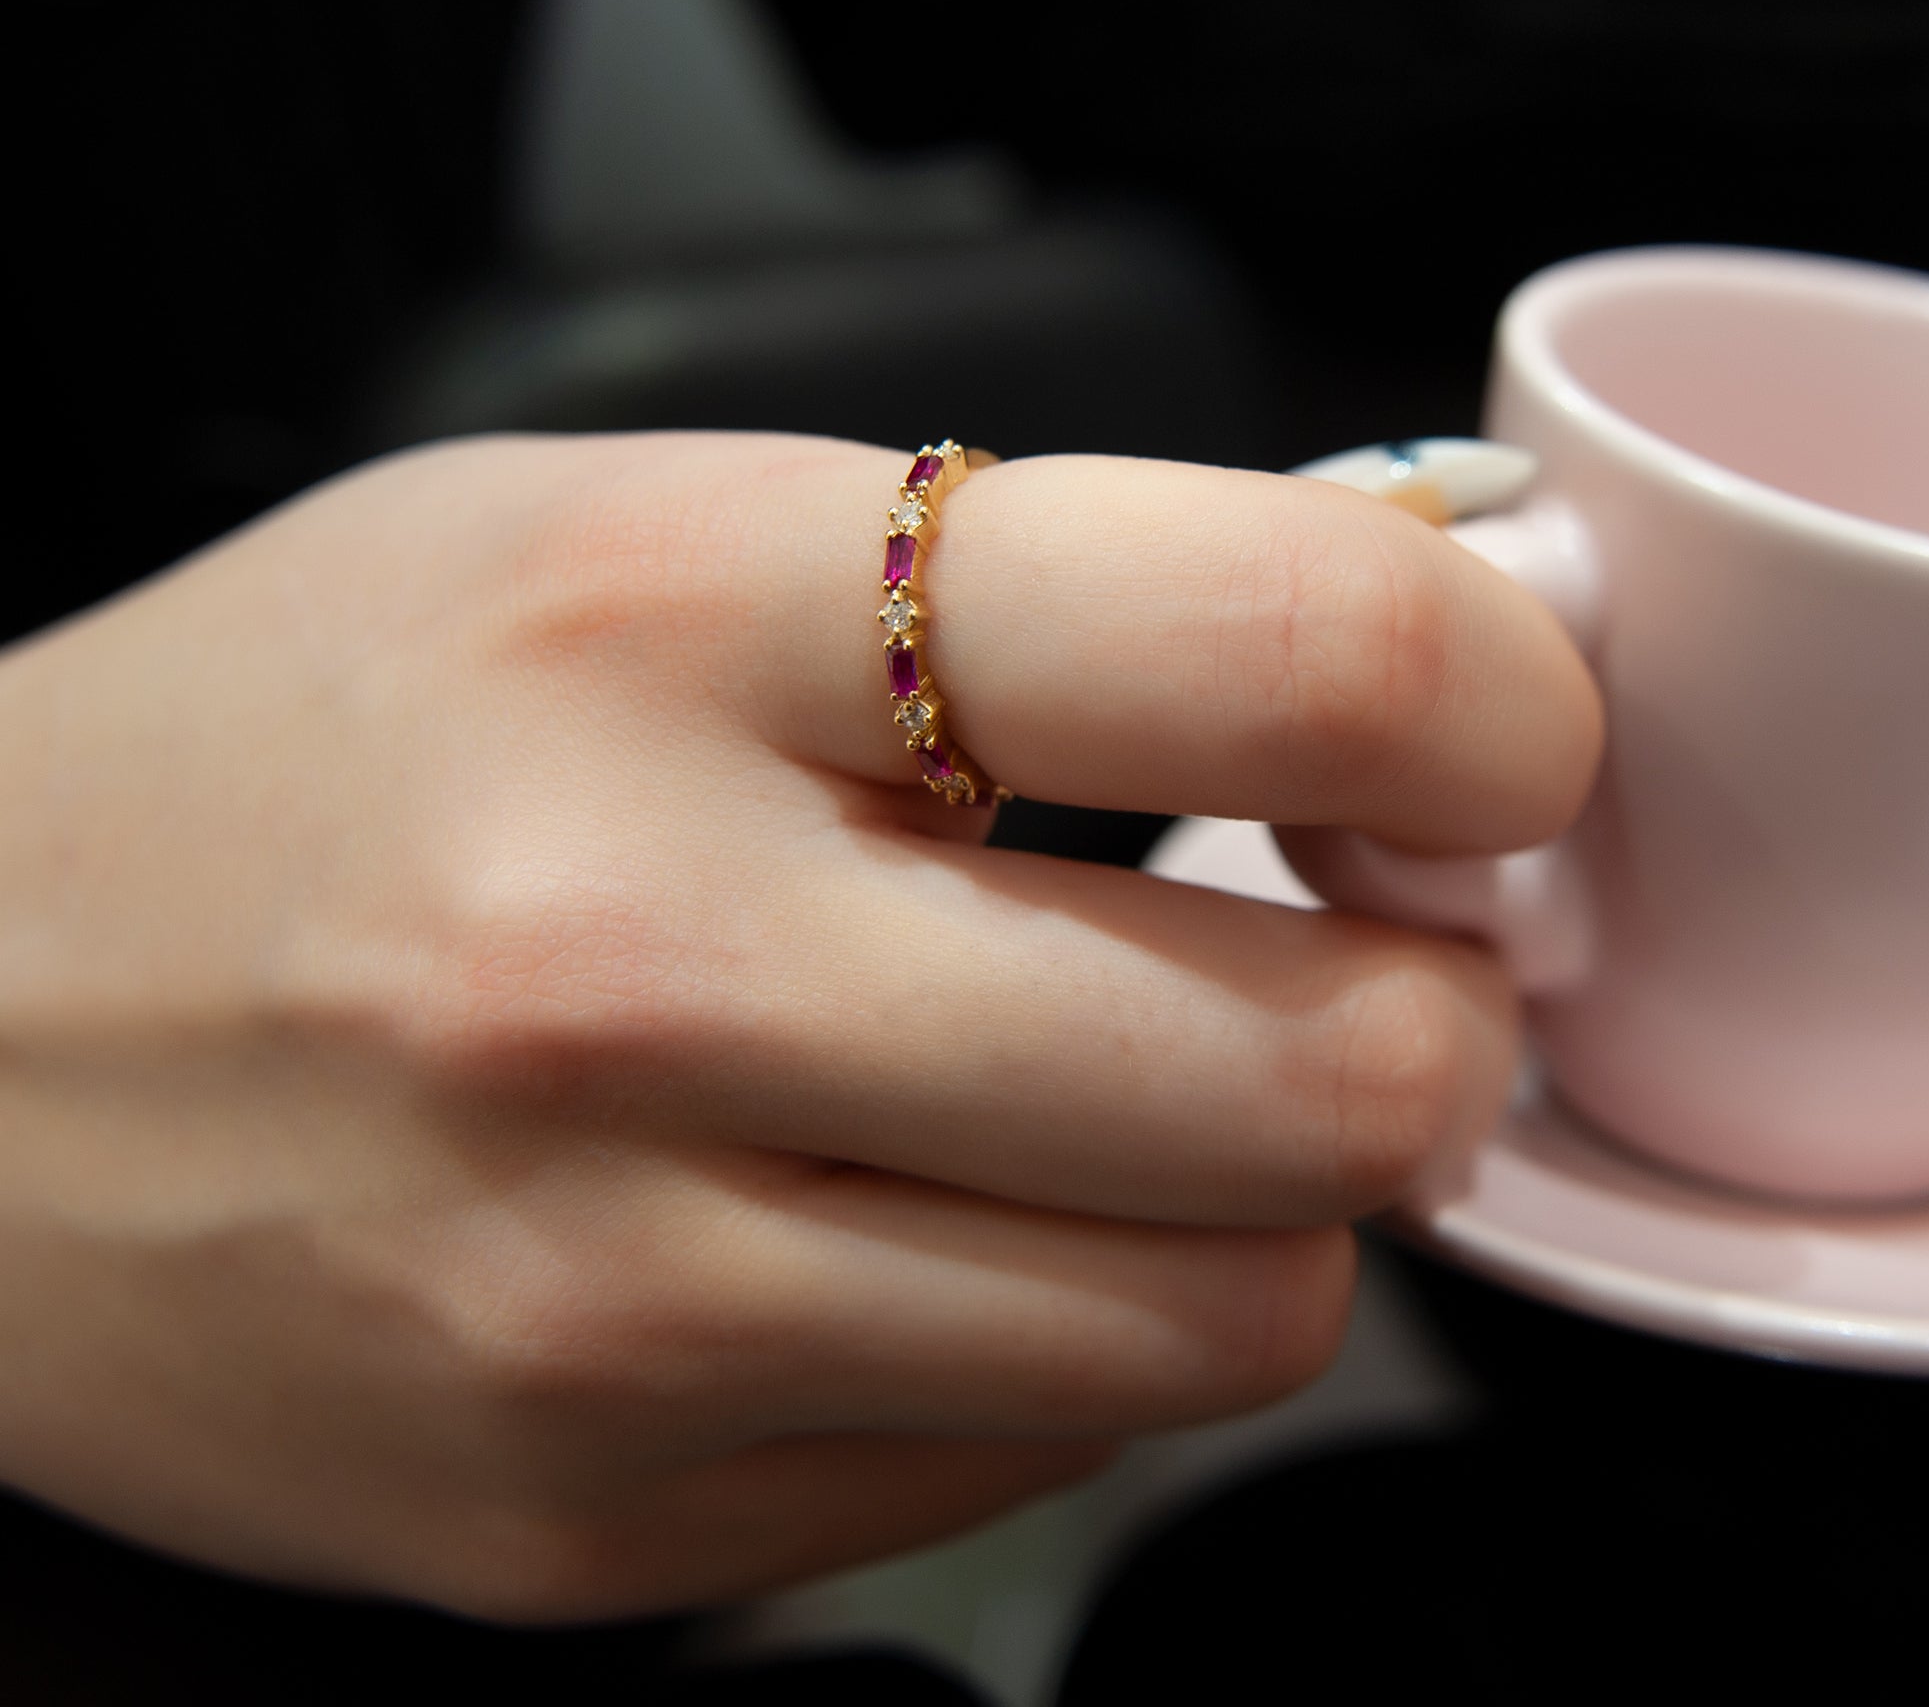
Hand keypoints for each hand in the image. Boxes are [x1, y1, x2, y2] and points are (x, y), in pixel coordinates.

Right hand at [0, 433, 1598, 1619]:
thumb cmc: (312, 739)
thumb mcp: (633, 535)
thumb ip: (1018, 586)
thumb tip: (1384, 663)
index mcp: (670, 628)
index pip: (1273, 647)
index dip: (1492, 701)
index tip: (1495, 736)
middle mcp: (639, 970)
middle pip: (1329, 1071)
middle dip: (1430, 1017)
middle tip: (1366, 954)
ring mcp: (614, 1290)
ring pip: (1237, 1320)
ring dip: (1270, 1198)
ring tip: (1136, 1087)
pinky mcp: (596, 1514)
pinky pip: (1040, 1454)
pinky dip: (1070, 1328)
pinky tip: (927, 1210)